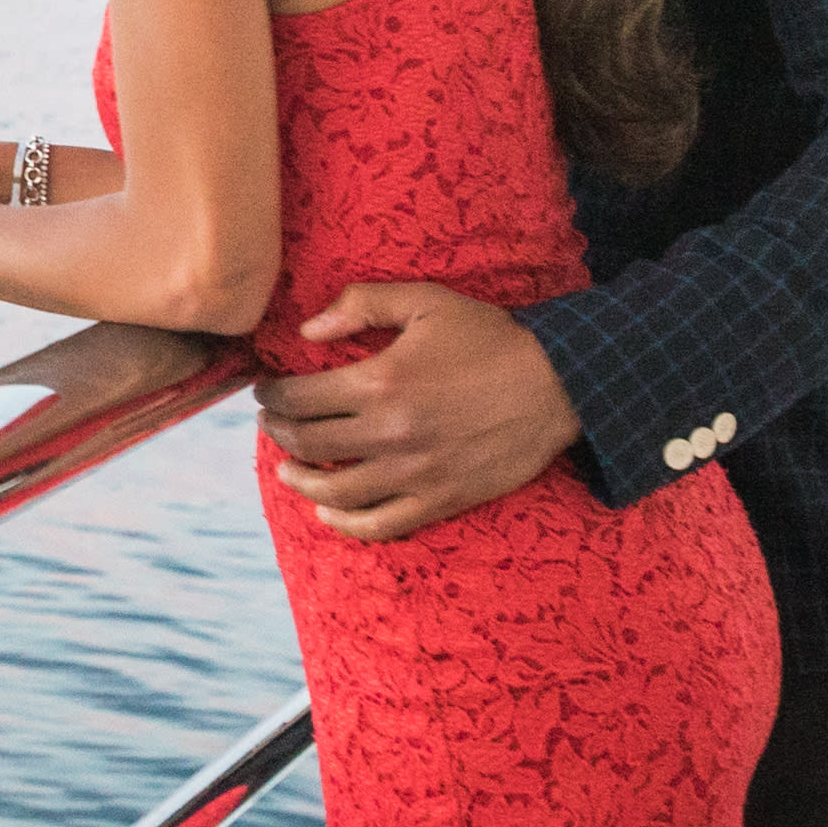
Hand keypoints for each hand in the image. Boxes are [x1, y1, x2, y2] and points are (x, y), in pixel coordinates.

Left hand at [254, 282, 581, 541]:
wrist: (561, 384)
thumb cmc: (491, 338)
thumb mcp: (425, 302)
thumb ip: (361, 305)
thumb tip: (307, 330)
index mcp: (380, 381)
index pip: (299, 397)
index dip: (272, 395)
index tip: (266, 391)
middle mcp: (390, 432)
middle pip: (308, 442)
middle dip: (278, 431)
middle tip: (271, 423)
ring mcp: (415, 472)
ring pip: (334, 490)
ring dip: (299, 480)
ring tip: (287, 468)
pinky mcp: (441, 499)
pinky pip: (380, 524)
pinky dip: (345, 523)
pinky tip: (327, 512)